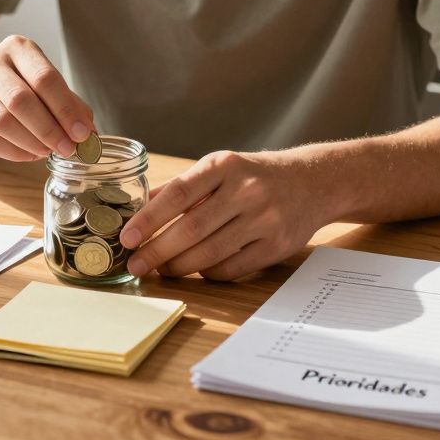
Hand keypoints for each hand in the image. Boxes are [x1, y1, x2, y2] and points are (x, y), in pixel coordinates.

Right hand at [0, 35, 95, 161]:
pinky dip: (12, 152)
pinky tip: (28, 155)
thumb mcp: (44, 87)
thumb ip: (69, 105)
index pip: (45, 78)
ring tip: (47, 152)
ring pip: (2, 121)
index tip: (82, 133)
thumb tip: (89, 132)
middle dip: (49, 129)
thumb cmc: (15, 88)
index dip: (66, 109)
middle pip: (21, 100)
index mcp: (17, 47)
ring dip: (31, 142)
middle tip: (67, 148)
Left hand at [119, 151, 330, 280]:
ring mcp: (264, 219)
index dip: (149, 219)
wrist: (312, 182)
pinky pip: (232, 268)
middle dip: (158, 251)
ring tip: (160, 270)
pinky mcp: (276, 245)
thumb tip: (137, 210)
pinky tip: (196, 269)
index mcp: (225, 166)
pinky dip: (208, 273)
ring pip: (210, 253)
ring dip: (179, 267)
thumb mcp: (220, 168)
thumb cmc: (253, 176)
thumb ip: (181, 187)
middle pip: (192, 229)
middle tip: (136, 264)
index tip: (127, 238)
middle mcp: (246, 191)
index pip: (179, 194)